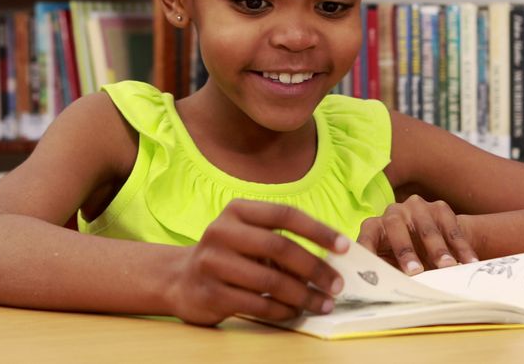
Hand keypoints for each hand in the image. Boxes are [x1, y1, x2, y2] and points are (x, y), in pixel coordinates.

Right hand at [167, 199, 348, 325]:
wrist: (179, 279)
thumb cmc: (228, 256)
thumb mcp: (249, 237)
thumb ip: (282, 242)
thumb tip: (331, 260)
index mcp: (237, 211)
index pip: (285, 215)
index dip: (318, 230)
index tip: (344, 247)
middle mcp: (222, 231)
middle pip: (279, 247)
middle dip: (315, 268)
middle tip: (337, 284)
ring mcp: (212, 263)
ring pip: (269, 281)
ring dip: (303, 295)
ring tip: (323, 303)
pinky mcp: (209, 293)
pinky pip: (256, 304)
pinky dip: (282, 310)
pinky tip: (295, 312)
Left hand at [357, 195, 477, 275]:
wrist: (436, 239)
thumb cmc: (407, 260)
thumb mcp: (394, 266)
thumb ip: (388, 274)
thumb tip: (381, 295)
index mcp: (375, 227)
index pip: (366, 237)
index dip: (367, 251)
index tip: (371, 270)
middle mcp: (393, 212)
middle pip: (395, 226)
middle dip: (405, 250)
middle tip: (415, 272)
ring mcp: (417, 207)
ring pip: (426, 228)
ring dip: (438, 250)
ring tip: (449, 267)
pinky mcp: (439, 208)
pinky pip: (451, 228)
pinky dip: (461, 247)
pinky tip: (470, 261)